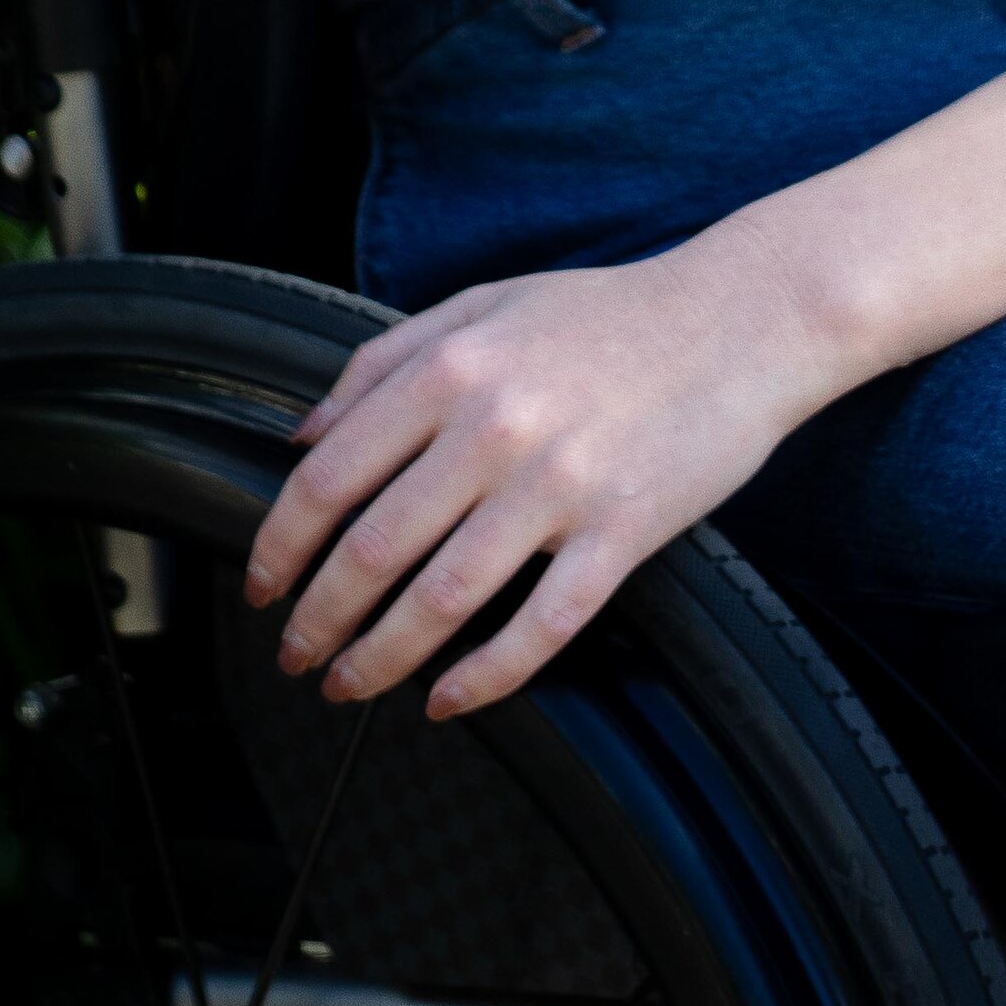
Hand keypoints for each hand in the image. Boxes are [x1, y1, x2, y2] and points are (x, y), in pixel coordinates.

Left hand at [242, 238, 839, 719]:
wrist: (744, 318)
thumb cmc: (608, 313)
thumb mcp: (484, 304)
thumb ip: (383, 360)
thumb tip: (301, 436)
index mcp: (450, 368)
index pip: (329, 477)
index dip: (280, 545)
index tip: (262, 589)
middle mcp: (494, 429)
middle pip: (372, 551)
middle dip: (318, 619)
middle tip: (295, 657)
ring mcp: (560, 486)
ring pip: (442, 601)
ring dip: (379, 659)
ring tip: (349, 685)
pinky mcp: (622, 533)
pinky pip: (541, 628)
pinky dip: (484, 678)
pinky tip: (447, 701)